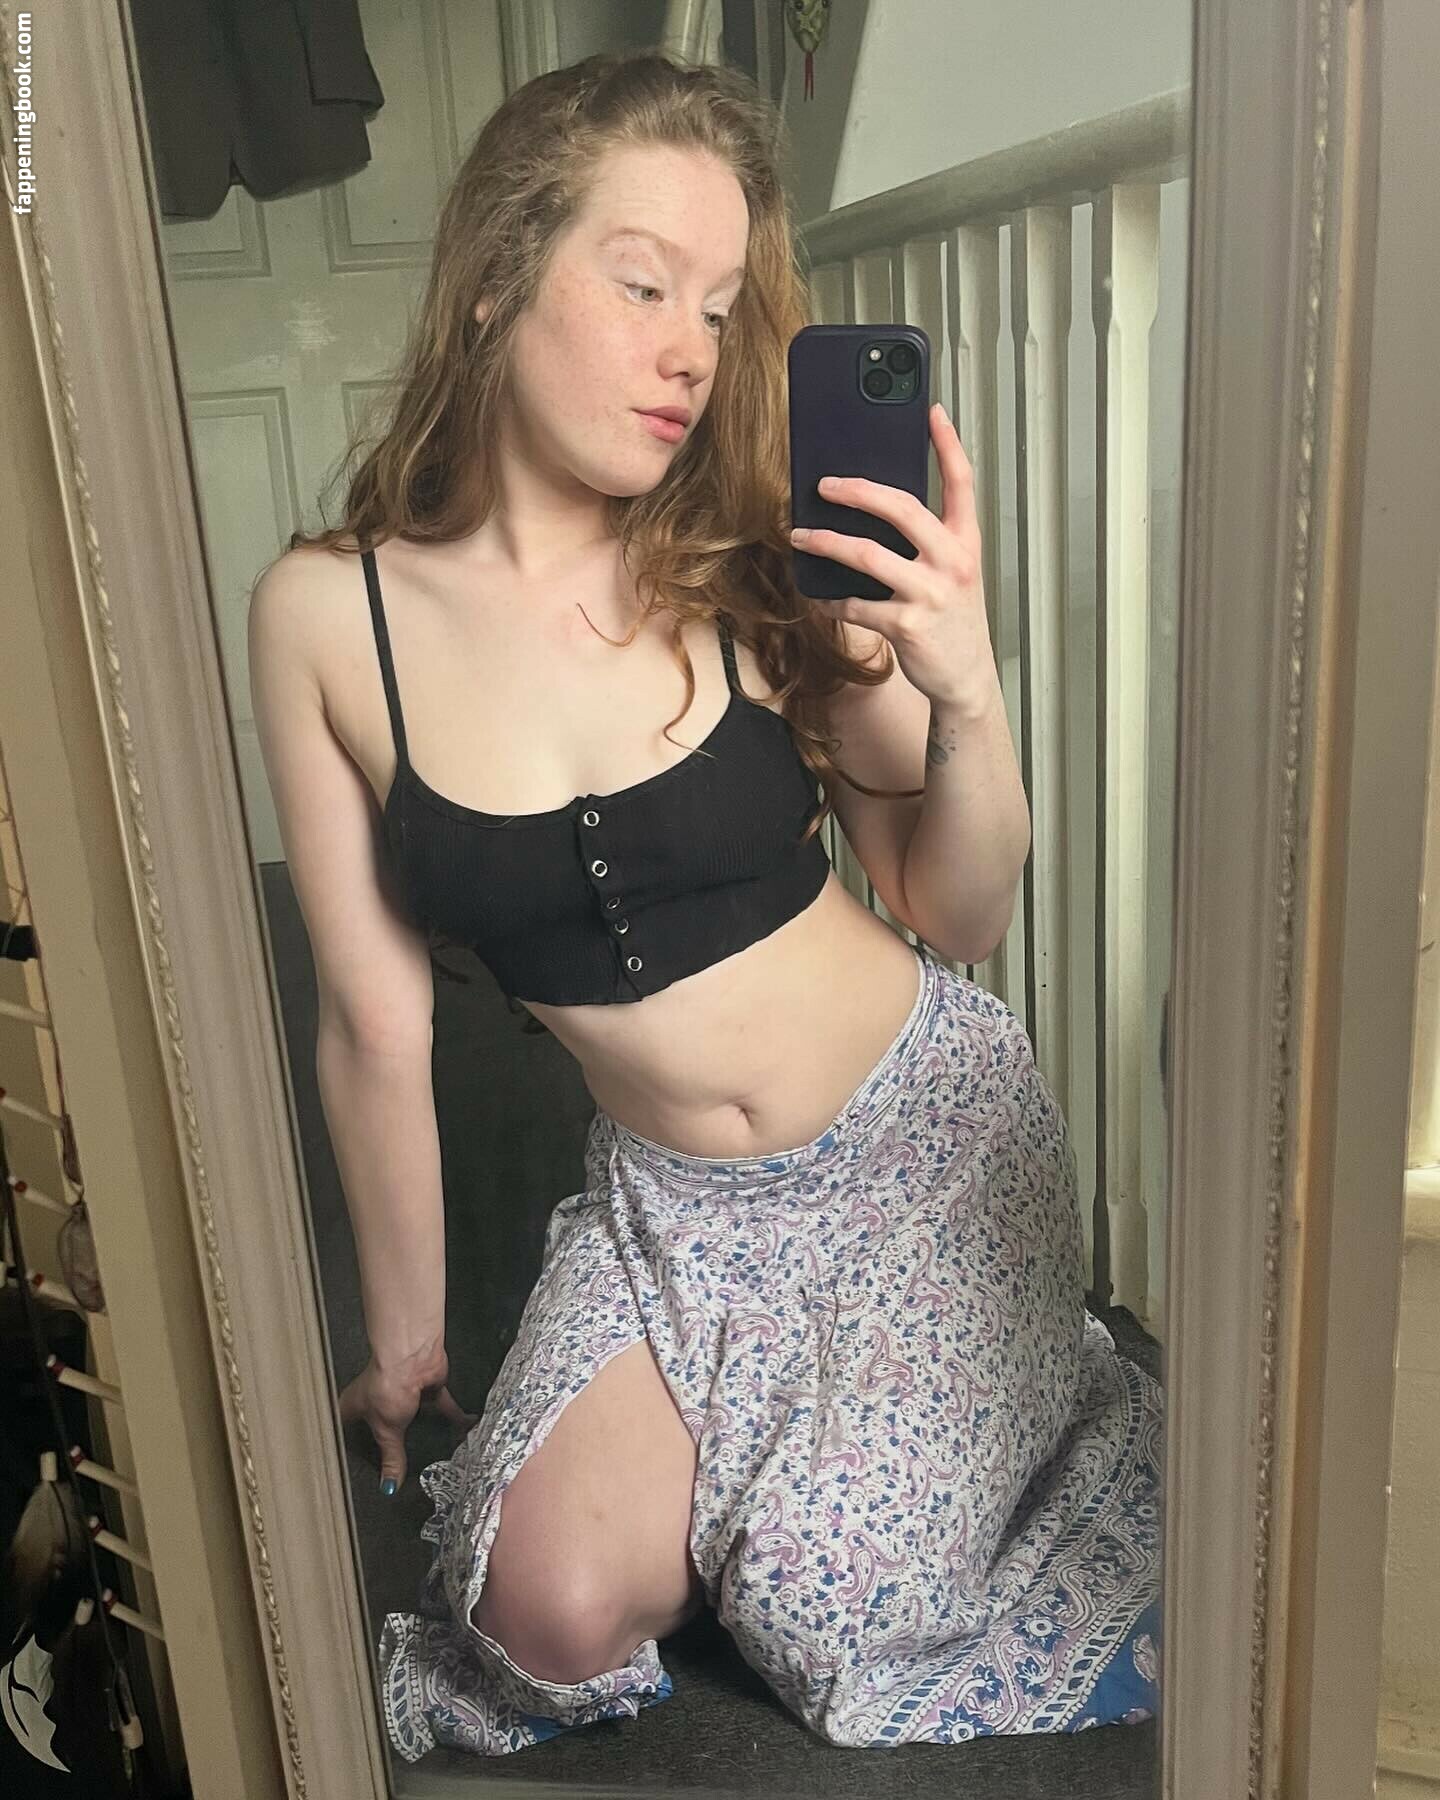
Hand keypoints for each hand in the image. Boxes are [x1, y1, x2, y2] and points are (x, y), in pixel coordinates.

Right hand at [337, 1345, 478, 1496]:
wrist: (412, 1355)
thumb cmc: (387, 1383)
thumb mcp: (387, 1430)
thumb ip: (391, 1458)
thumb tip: (389, 1484)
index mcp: (355, 1408)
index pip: (353, 1433)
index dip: (356, 1449)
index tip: (365, 1469)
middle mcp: (379, 1398)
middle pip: (387, 1425)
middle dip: (398, 1442)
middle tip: (406, 1467)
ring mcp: (405, 1392)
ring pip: (417, 1416)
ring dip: (430, 1430)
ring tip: (441, 1452)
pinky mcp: (427, 1387)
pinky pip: (443, 1406)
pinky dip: (456, 1417)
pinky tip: (465, 1427)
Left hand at [789, 401, 996, 711]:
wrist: (967, 678)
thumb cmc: (952, 620)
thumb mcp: (953, 573)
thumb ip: (928, 541)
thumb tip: (875, 510)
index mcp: (965, 542)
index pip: (962, 482)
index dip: (948, 444)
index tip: (932, 411)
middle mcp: (952, 562)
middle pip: (901, 508)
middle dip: (856, 490)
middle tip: (825, 484)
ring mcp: (930, 594)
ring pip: (867, 555)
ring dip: (826, 542)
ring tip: (801, 536)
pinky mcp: (907, 626)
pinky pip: (856, 605)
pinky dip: (830, 601)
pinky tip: (817, 597)